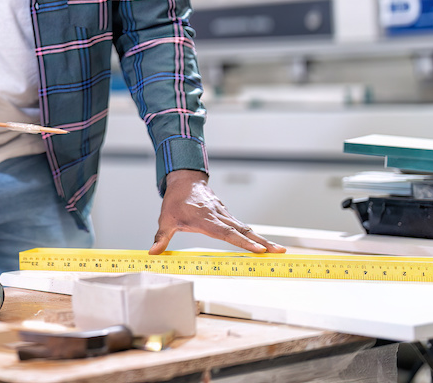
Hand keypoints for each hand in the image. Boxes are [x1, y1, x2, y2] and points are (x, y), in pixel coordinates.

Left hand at [148, 169, 286, 253]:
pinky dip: (253, 234)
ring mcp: (225, 214)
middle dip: (262, 242)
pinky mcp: (226, 214)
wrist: (184, 180)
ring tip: (278, 251)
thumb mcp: (166, 219)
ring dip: (262, 239)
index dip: (243, 242)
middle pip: (244, 231)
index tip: (258, 249)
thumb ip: (162, 237)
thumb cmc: (175, 201)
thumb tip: (153, 252)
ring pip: (246, 228)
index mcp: (206, 219)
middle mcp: (219, 216)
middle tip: (280, 252)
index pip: (227, 233)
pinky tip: (262, 243)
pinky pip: (241, 225)